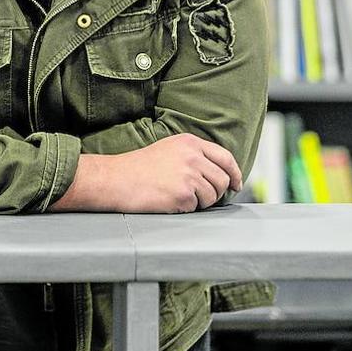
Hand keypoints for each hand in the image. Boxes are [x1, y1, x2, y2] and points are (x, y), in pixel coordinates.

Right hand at [51, 133, 241, 213]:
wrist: (115, 179)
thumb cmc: (137, 168)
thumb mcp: (168, 151)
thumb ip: (194, 156)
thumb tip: (220, 175)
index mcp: (189, 142)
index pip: (225, 157)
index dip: (235, 173)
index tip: (236, 184)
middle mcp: (192, 156)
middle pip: (222, 180)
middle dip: (216, 192)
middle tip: (199, 197)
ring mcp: (189, 174)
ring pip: (212, 196)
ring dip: (200, 202)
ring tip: (176, 196)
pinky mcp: (184, 193)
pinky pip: (197, 207)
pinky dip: (186, 208)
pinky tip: (169, 201)